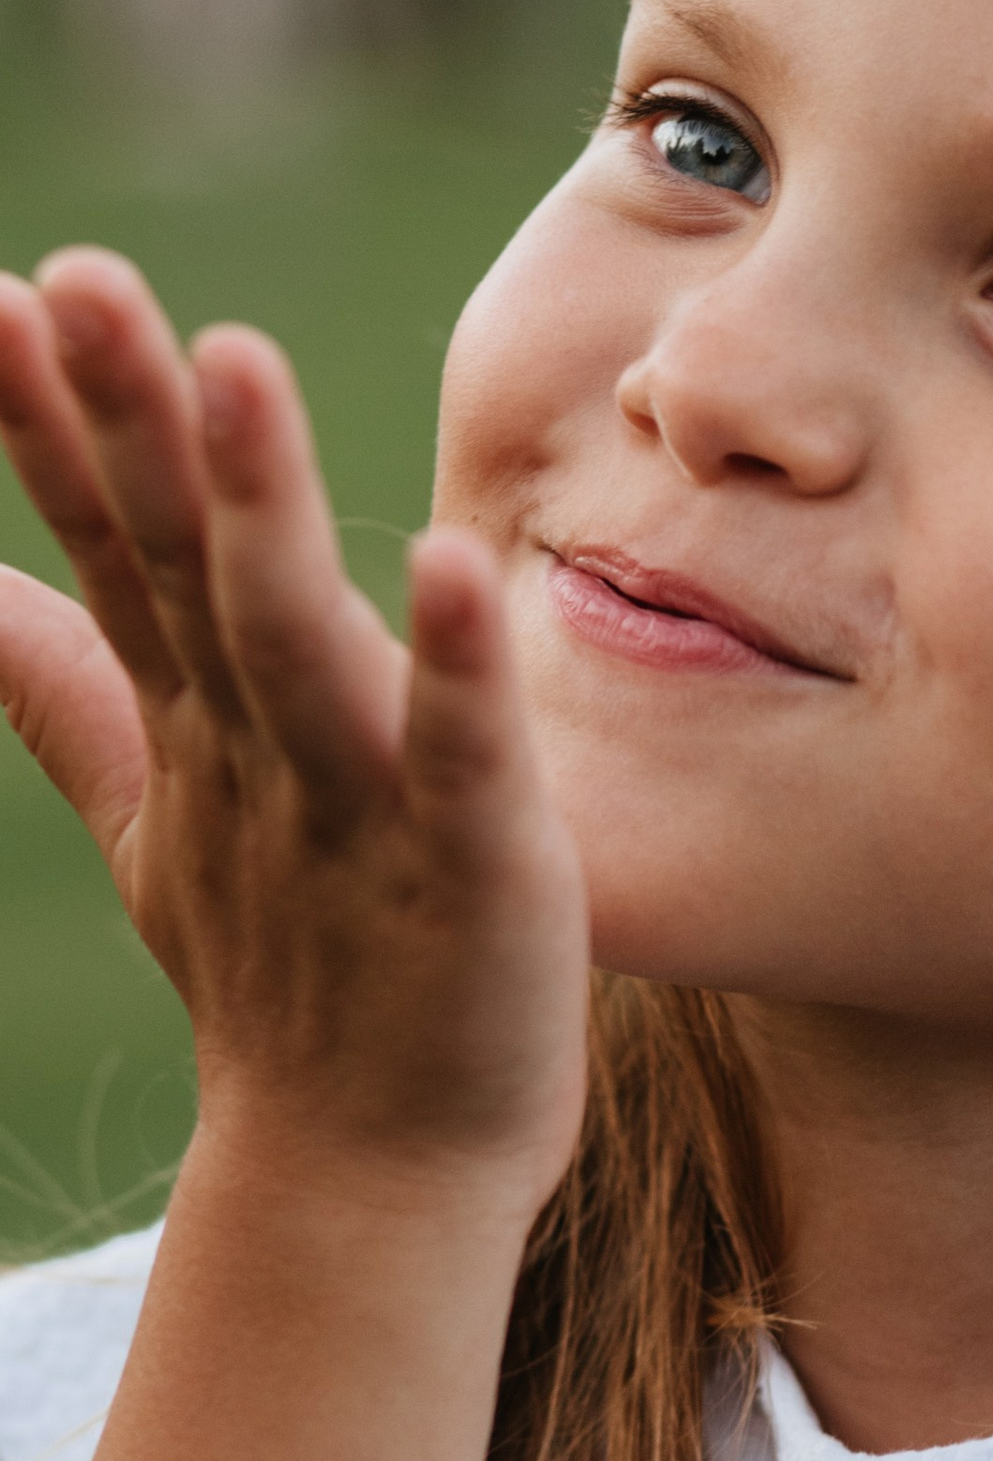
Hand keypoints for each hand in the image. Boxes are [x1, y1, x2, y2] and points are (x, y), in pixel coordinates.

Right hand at [0, 250, 588, 1216]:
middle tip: (80, 277)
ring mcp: (359, 806)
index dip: (58, 421)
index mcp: (204, 717)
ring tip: (236, 362)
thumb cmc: (291, 977)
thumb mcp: (159, 814)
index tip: (4, 288)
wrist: (377, 1182)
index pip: (118, 544)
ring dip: (262, 505)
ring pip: (294, 637)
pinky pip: (460, 753)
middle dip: (126, 421)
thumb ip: (68, 689)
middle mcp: (261, 746)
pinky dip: (449, 666)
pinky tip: (447, 562)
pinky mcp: (477, 863)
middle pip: (182, 563)